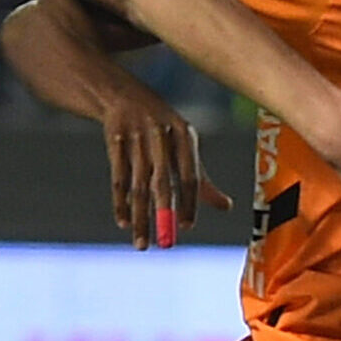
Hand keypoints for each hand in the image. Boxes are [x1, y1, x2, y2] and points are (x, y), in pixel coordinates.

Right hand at [101, 87, 231, 248]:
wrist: (123, 95)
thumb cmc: (162, 129)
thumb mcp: (184, 146)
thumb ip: (202, 179)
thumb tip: (226, 207)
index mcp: (184, 135)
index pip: (189, 175)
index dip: (190, 202)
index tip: (188, 227)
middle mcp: (161, 135)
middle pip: (161, 182)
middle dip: (163, 214)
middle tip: (166, 244)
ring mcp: (135, 137)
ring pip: (137, 186)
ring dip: (139, 217)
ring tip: (142, 245)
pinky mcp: (114, 140)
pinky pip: (118, 178)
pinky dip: (120, 202)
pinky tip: (123, 222)